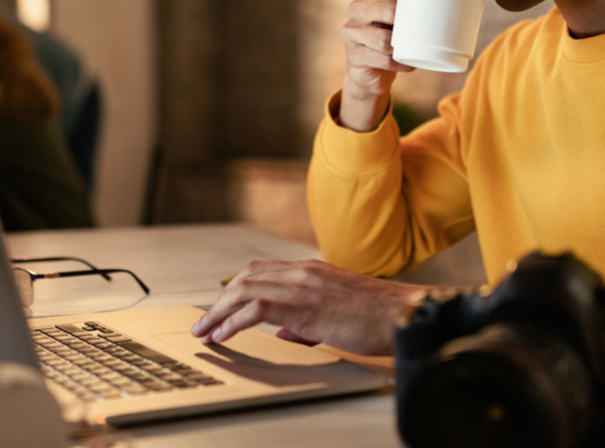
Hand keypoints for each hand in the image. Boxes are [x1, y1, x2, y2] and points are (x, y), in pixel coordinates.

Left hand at [189, 259, 420, 355]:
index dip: (235, 287)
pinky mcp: (303, 305)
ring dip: (218, 313)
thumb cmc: (376, 318)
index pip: (261, 270)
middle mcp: (302, 271)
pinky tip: (224, 335)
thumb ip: (305, 321)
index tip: (220, 306)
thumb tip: (281, 332)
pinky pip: (255, 309)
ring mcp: (302, 285)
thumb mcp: (336, 313)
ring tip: (205, 331)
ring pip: (244, 291)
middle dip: (219, 301)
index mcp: (310, 270)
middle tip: (204, 322)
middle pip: (245, 278)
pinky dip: (233, 322)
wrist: (400, 314)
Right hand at [340, 0, 413, 131]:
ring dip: (402, 45)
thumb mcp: (401, 18)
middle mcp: (357, 10)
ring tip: (417, 48)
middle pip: (383, 9)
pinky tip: (408, 65)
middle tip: (423, 25)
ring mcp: (351, 33)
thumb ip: (420, 4)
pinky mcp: (354, 56)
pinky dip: (398, 64)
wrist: (371, 70)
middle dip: (403, 16)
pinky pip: (380, 59)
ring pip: (381, 39)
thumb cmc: (394, 36)